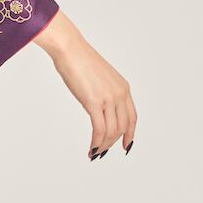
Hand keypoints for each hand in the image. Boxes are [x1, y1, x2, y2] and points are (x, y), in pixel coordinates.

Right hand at [34, 10, 136, 157]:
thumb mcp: (99, 77)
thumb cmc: (79, 60)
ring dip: (103, 145)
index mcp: (123, 88)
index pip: (132, 117)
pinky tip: (91, 149)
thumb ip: (104, 91)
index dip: (130, 134)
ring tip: (94, 153)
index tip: (126, 145)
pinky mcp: (94, 102)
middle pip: (122, 127)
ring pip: (111, 131)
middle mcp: (119, 94)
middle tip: (102, 152)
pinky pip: (99, 129)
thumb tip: (98, 105)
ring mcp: (108, 98)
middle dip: (113, 143)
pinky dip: (96, 142)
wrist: (70, 49)